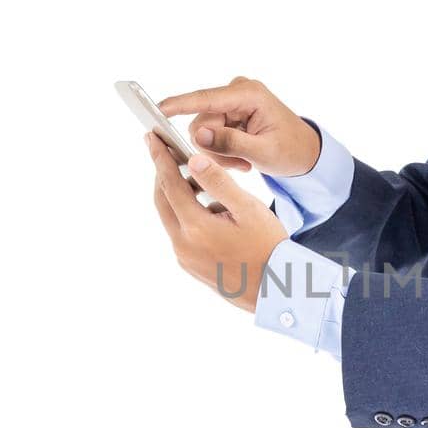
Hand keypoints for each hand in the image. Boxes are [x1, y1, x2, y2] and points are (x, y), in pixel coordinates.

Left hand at [146, 131, 288, 311]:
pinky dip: (188, 215)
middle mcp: (183, 244)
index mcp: (195, 227)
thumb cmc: (268, 247)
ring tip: (203, 183)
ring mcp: (185, 258)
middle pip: (163, 200)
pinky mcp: (191, 266)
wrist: (275, 290)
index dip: (160, 158)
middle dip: (164, 174)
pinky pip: (182, 233)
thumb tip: (193, 160)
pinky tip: (211, 211)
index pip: (169, 184)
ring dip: (180, 196)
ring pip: (172, 217)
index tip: (151, 138)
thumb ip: (218, 182)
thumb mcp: (247, 208)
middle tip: (168, 152)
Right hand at [157, 76, 321, 176]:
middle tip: (240, 165)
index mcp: (249, 94)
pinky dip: (223, 151)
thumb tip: (199, 135)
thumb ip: (231, 143)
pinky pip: (211, 134)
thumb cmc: (291, 150)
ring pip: (203, 132)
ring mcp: (231, 101)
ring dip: (220, 153)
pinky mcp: (228, 112)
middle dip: (215, 148)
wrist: (305, 152)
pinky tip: (242, 157)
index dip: (179, 104)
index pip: (206, 99)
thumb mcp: (263, 152)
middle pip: (202, 122)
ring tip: (244, 162)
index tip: (157, 109)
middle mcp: (237, 91)